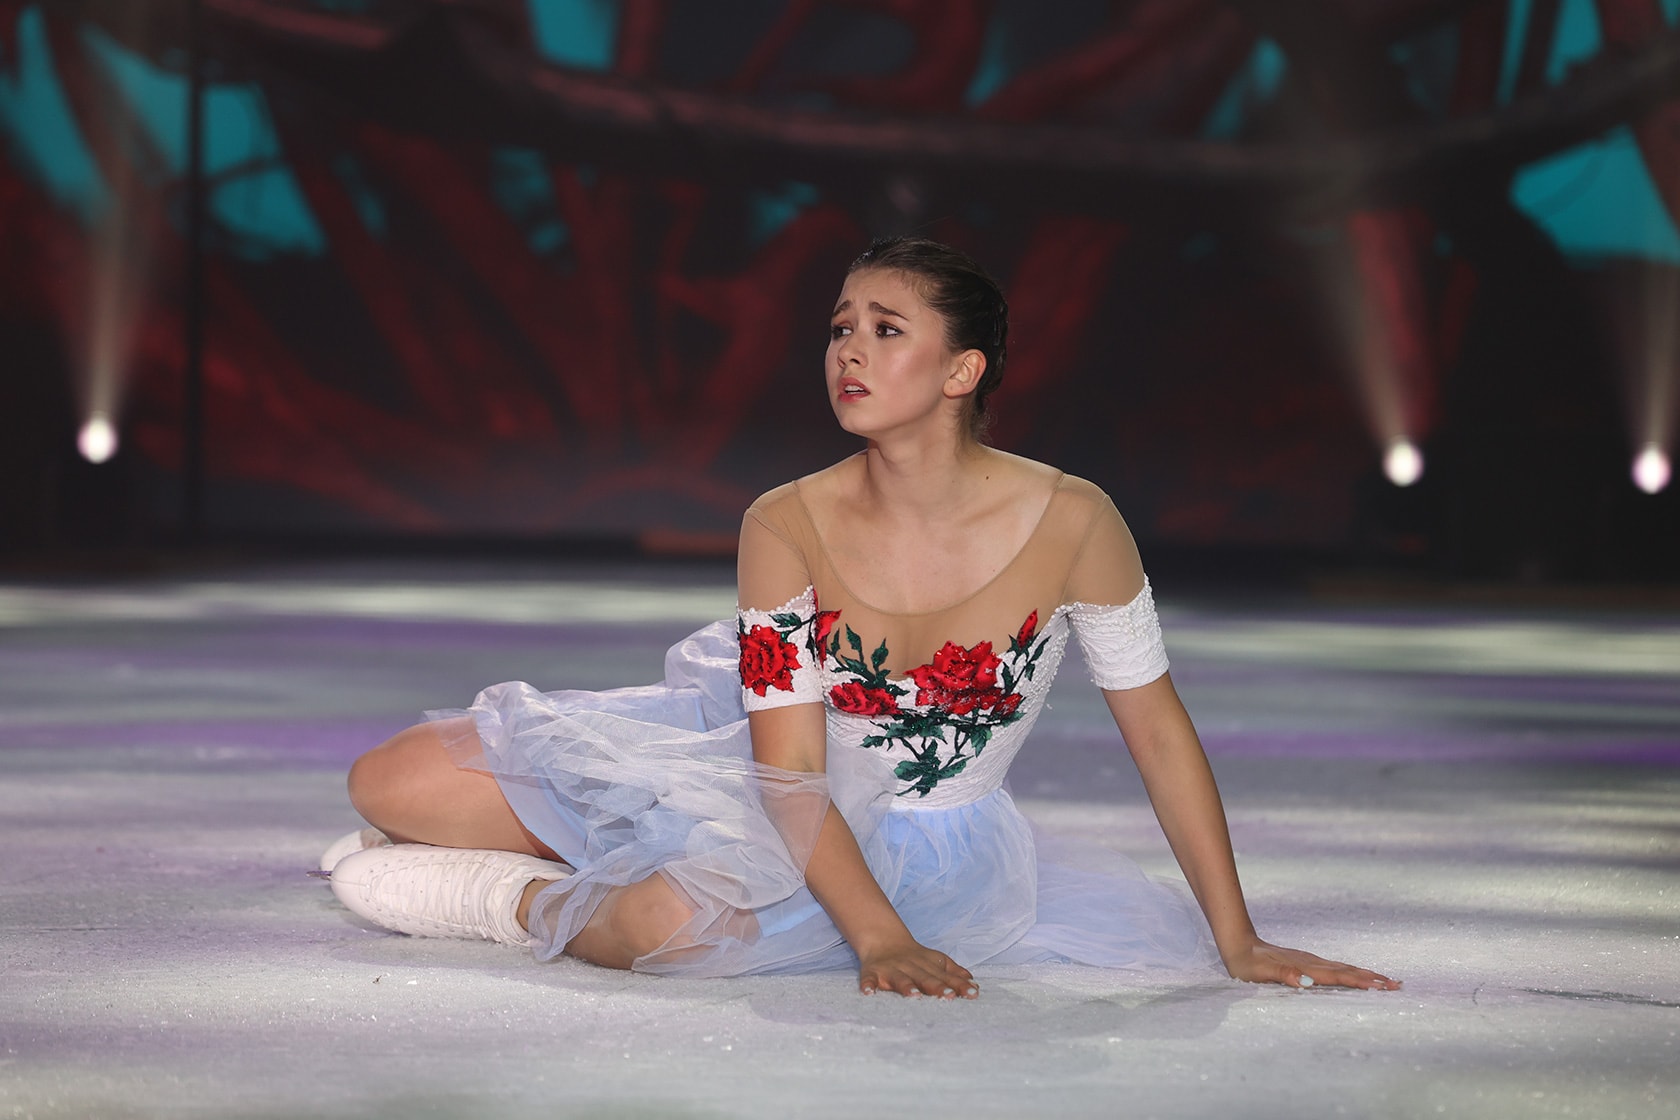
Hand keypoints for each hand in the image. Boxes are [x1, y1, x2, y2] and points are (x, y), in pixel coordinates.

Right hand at [857, 938, 977, 998]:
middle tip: (949, 996)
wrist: (882, 939)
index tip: (971, 993)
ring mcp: (891, 970)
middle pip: (925, 977)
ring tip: (915, 996)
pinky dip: (868, 985)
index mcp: (928, 966)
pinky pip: (869, 979)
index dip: (958, 984)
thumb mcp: (936, 961)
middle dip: (937, 986)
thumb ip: (953, 973)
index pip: (946, 976)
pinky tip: (869, 993)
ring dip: (907, 987)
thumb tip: (973, 983)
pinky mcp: (872, 973)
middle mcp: (911, 967)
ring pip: (900, 979)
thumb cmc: (914, 957)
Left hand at [1224, 938, 1399, 989]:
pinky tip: (1356, 975)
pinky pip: (1335, 968)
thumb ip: (1283, 976)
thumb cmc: (1248, 964)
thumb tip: (1305, 982)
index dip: (1362, 981)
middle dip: (1373, 978)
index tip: (1383, 985)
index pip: (1340, 976)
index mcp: (1307, 967)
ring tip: (1386, 980)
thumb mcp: (1261, 973)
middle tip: (1398, 985)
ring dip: (1365, 974)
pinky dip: (1351, 972)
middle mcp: (1313, 963)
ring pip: (1344, 967)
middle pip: (1349, 970)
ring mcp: (1311, 961)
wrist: (1238, 945)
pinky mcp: (1307, 962)